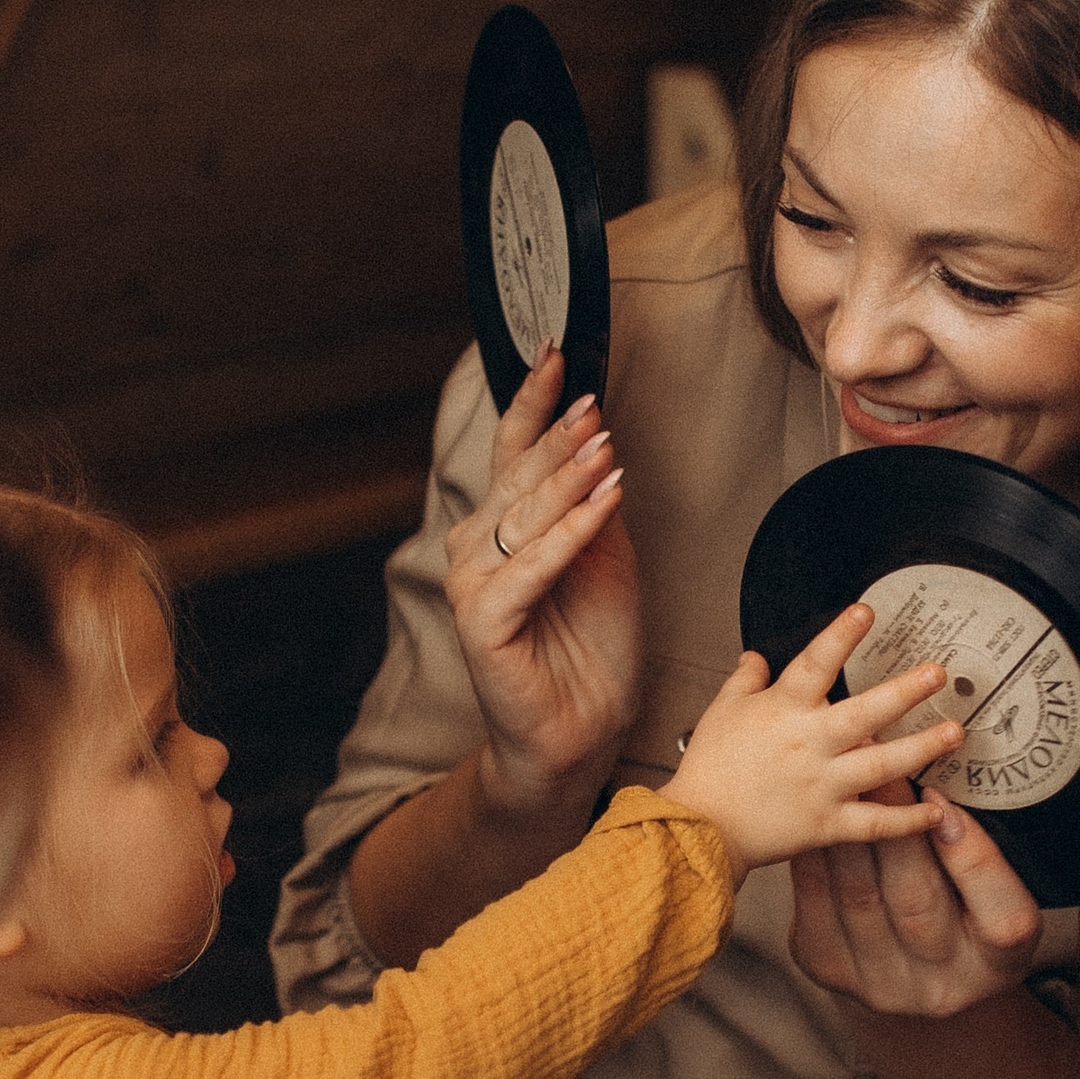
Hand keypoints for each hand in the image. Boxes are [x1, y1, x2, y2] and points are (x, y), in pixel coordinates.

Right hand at [445, 343, 640, 814]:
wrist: (582, 726)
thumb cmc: (592, 647)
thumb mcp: (606, 557)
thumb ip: (594, 504)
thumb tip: (599, 440)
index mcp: (501, 528)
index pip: (512, 451)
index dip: (532, 401)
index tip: (554, 351)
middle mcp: (476, 548)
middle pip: (517, 476)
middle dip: (558, 437)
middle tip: (591, 406)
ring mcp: (472, 584)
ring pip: (523, 515)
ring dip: (568, 478)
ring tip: (606, 448)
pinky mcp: (482, 621)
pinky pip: (533, 564)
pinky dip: (571, 530)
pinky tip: (606, 500)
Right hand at [661, 603, 965, 881]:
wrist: (699, 829)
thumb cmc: (708, 770)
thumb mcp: (721, 712)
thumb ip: (744, 680)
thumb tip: (756, 657)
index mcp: (783, 710)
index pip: (816, 662)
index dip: (841, 634)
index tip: (866, 612)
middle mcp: (808, 744)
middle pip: (866, 712)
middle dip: (905, 690)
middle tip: (937, 673)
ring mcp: (822, 785)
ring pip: (881, 764)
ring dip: (922, 747)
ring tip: (954, 731)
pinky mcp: (827, 824)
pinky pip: (876, 823)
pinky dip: (908, 820)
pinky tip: (936, 811)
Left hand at [788, 780, 1042, 1018]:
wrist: (905, 976)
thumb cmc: (959, 918)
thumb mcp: (994, 896)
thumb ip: (986, 857)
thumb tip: (951, 790)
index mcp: (999, 966)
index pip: (1003, 921)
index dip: (974, 860)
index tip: (945, 804)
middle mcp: (939, 986)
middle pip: (917, 902)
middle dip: (897, 826)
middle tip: (881, 765)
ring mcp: (877, 983)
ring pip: (858, 896)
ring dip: (848, 829)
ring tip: (844, 776)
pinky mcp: (826, 965)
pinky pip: (815, 898)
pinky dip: (816, 849)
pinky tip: (815, 811)